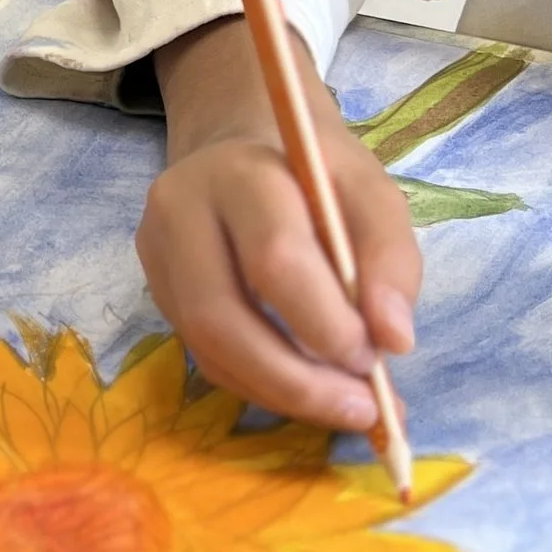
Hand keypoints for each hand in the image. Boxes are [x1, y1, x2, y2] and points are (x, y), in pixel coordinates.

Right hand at [136, 18, 422, 432]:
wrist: (243, 141)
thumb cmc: (315, 168)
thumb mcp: (370, 191)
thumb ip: (390, 258)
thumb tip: (394, 342)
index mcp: (239, 173)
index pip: (273, 259)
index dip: (323, 322)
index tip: (376, 358)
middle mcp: (180, 212)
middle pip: (220, 317)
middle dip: (295, 379)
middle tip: (360, 411)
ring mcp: (158, 255)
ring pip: (206, 347)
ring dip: (280, 392)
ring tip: (342, 409)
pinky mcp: (157, 290)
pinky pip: (204, 355)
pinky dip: (260, 385)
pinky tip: (306, 390)